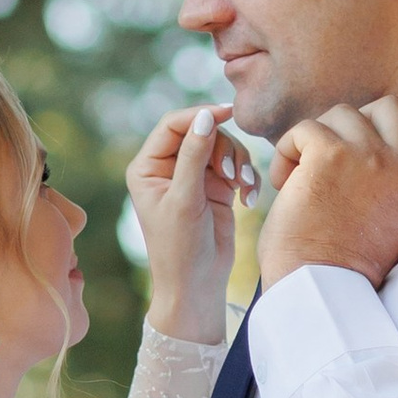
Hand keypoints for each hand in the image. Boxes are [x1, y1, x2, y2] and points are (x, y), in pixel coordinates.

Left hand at [125, 104, 254, 346]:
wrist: (198, 285)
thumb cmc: (181, 248)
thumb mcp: (185, 199)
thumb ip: (194, 155)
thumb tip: (205, 116)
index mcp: (147, 167)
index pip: (173, 125)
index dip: (200, 115)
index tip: (228, 112)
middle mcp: (168, 168)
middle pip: (203, 132)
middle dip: (223, 148)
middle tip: (231, 174)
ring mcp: (194, 177)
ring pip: (223, 147)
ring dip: (238, 163)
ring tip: (243, 188)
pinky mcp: (217, 188)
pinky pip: (237, 166)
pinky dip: (247, 178)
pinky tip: (250, 199)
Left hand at [257, 94, 397, 289]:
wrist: (319, 288)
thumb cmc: (345, 265)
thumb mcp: (396, 226)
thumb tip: (378, 146)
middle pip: (390, 107)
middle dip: (360, 124)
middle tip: (338, 162)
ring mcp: (370, 156)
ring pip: (342, 114)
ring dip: (318, 139)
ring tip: (307, 179)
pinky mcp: (331, 153)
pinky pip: (305, 129)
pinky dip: (290, 151)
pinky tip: (288, 182)